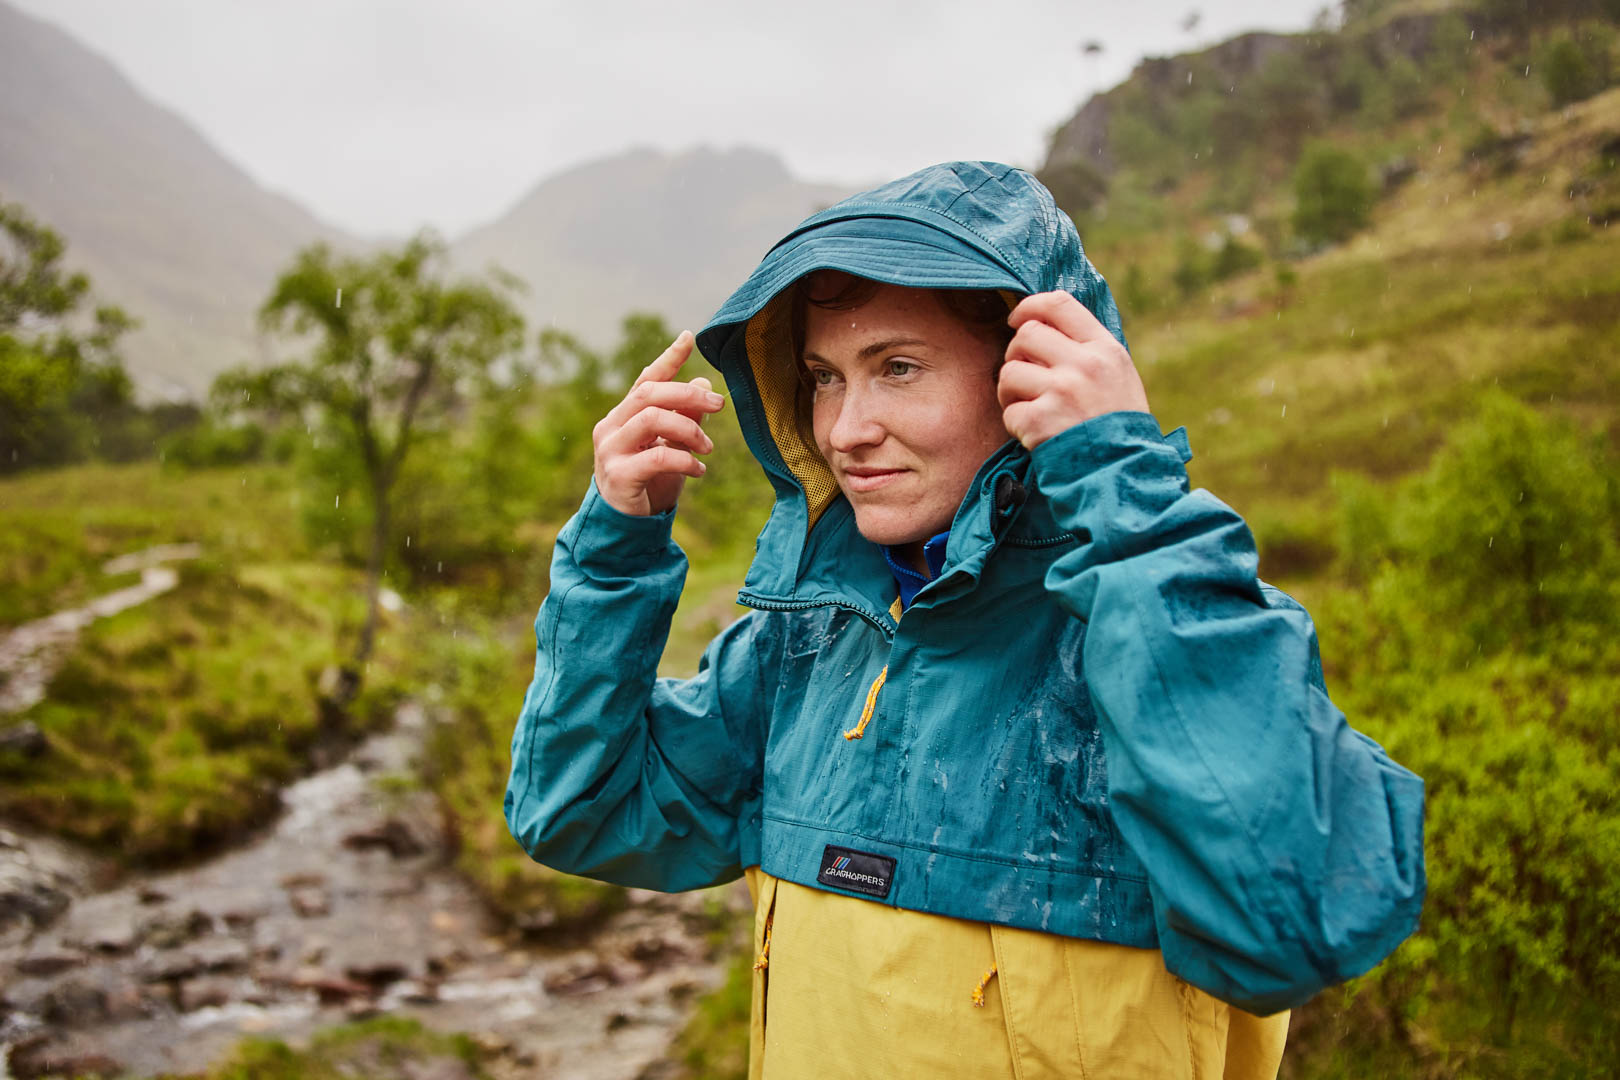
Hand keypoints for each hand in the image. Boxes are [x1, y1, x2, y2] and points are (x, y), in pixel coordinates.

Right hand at [591, 330, 725, 515]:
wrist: (627, 526)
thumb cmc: (650, 482)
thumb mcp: (673, 447)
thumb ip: (685, 418)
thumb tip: (704, 384)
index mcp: (623, 415)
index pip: (645, 379)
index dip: (668, 358)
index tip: (689, 338)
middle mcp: (611, 427)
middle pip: (649, 393)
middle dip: (688, 394)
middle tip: (719, 404)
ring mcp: (611, 450)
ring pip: (652, 419)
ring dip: (689, 429)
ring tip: (708, 447)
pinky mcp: (619, 475)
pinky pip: (657, 456)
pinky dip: (685, 459)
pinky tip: (699, 470)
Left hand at [997, 291, 1149, 450]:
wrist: (1125, 471)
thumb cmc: (1118, 424)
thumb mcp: (1119, 375)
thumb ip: (1087, 349)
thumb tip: (1043, 324)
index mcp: (1104, 349)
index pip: (1059, 304)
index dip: (1029, 306)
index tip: (1016, 319)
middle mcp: (1084, 365)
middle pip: (1026, 334)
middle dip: (1016, 353)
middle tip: (1024, 376)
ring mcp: (1062, 392)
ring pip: (1009, 371)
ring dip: (1010, 390)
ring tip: (1029, 406)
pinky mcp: (1041, 422)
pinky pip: (1009, 411)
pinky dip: (1016, 424)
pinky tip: (1034, 432)